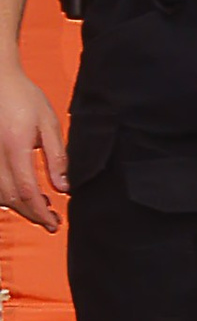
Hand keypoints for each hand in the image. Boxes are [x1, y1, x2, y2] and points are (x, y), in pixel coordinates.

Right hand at [0, 61, 65, 230]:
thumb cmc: (24, 97)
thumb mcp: (48, 122)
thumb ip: (56, 156)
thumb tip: (63, 187)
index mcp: (15, 146)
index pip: (26, 189)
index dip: (40, 211)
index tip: (54, 222)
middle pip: (10, 198)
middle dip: (32, 214)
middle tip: (52, 222)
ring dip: (20, 207)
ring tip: (43, 208)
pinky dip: (7, 196)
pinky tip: (23, 195)